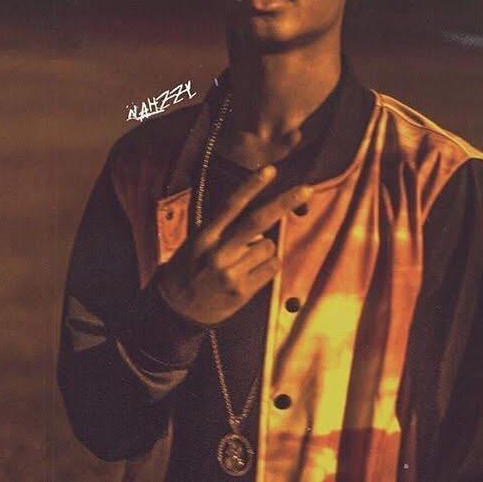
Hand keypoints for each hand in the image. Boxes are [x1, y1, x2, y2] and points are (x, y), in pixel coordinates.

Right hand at [156, 165, 312, 325]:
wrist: (176, 312)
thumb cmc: (189, 270)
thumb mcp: (196, 243)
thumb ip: (224, 230)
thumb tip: (262, 222)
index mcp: (204, 236)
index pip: (230, 205)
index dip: (251, 186)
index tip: (271, 170)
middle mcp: (218, 252)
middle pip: (257, 222)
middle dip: (284, 202)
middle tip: (307, 189)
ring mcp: (231, 273)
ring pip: (269, 246)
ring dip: (265, 248)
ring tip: (244, 261)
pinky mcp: (242, 292)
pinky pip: (272, 267)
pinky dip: (269, 265)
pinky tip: (251, 273)